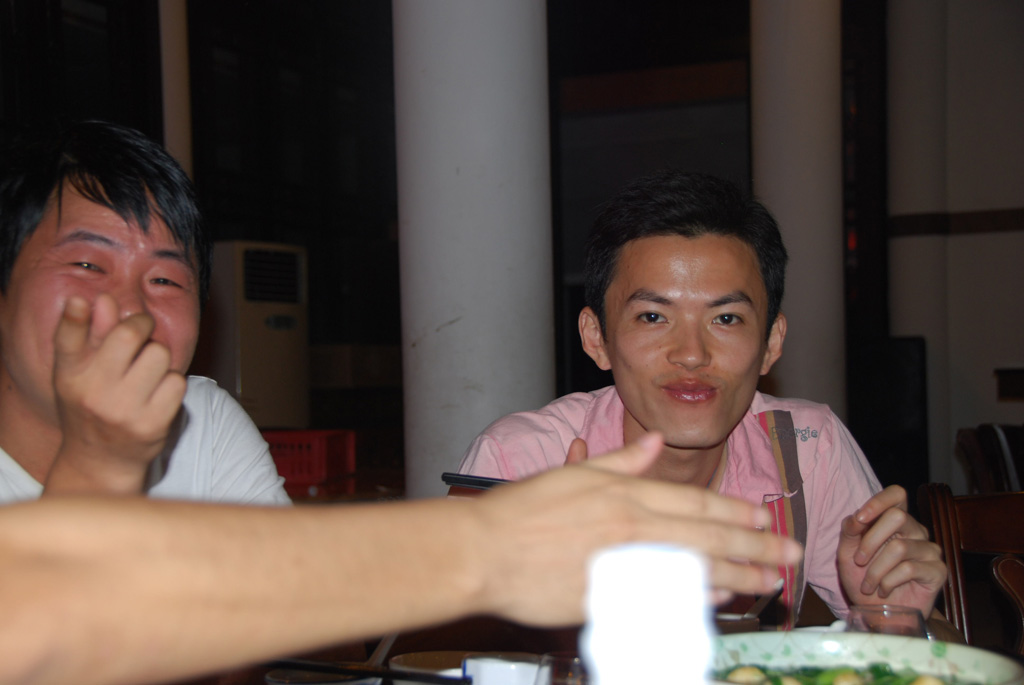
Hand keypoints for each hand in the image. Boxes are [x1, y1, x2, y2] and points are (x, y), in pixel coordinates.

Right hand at [45, 294, 186, 493]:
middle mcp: (93, 393)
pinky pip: (177, 381)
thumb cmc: (91, 405)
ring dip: (158, 357)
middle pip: (130, 335)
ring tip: (147, 371)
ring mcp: (123, 411)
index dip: (76, 317)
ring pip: (159, 354)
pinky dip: (172, 382)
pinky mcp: (152, 425)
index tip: (86, 302)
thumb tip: (103, 300)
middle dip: (141, 325)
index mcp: (70, 375)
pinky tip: (158, 393)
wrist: (101, 461)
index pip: (68, 338)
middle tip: (141, 331)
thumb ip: (90, 334)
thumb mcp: (80, 372)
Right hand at [473, 433, 803, 624]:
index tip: (765, 520)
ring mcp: (625, 569)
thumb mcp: (574, 473)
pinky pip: (665, 604)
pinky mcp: (612, 602)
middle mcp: (633, 530)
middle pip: (709, 540)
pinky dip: (696, 603)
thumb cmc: (522, 510)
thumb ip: (621, 460)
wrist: (483, 553)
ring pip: (696, 574)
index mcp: (626, 496)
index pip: (696, 504)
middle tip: (791, 556)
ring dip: (739, 578)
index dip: (737, 513)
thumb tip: (653, 442)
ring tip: (770, 583)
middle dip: (757, 548)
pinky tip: (719, 602)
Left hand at [837, 485, 945, 616]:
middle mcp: (916, 531)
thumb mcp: (847, 553)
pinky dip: (888, 581)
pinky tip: (884, 590)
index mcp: (896, 521)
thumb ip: (850, 531)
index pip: (896, 495)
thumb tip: (856, 517)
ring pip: (899, 547)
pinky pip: (909, 568)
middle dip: (870, 541)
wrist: (879, 613)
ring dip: (876, 569)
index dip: (878, 502)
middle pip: (898, 516)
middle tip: (858, 562)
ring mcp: (929, 550)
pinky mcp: (937, 571)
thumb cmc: (864, 580)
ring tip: (869, 584)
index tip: (860, 520)